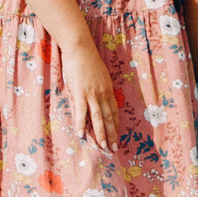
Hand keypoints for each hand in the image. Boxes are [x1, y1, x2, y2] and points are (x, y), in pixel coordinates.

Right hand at [62, 37, 119, 152]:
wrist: (80, 48)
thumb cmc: (87, 60)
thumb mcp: (98, 75)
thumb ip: (98, 88)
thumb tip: (96, 97)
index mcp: (107, 90)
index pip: (114, 111)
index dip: (115, 125)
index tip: (117, 136)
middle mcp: (102, 94)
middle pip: (108, 117)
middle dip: (112, 134)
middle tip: (114, 148)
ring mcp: (91, 94)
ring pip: (97, 118)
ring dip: (101, 133)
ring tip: (102, 146)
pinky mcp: (80, 92)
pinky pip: (81, 112)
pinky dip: (81, 124)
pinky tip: (82, 135)